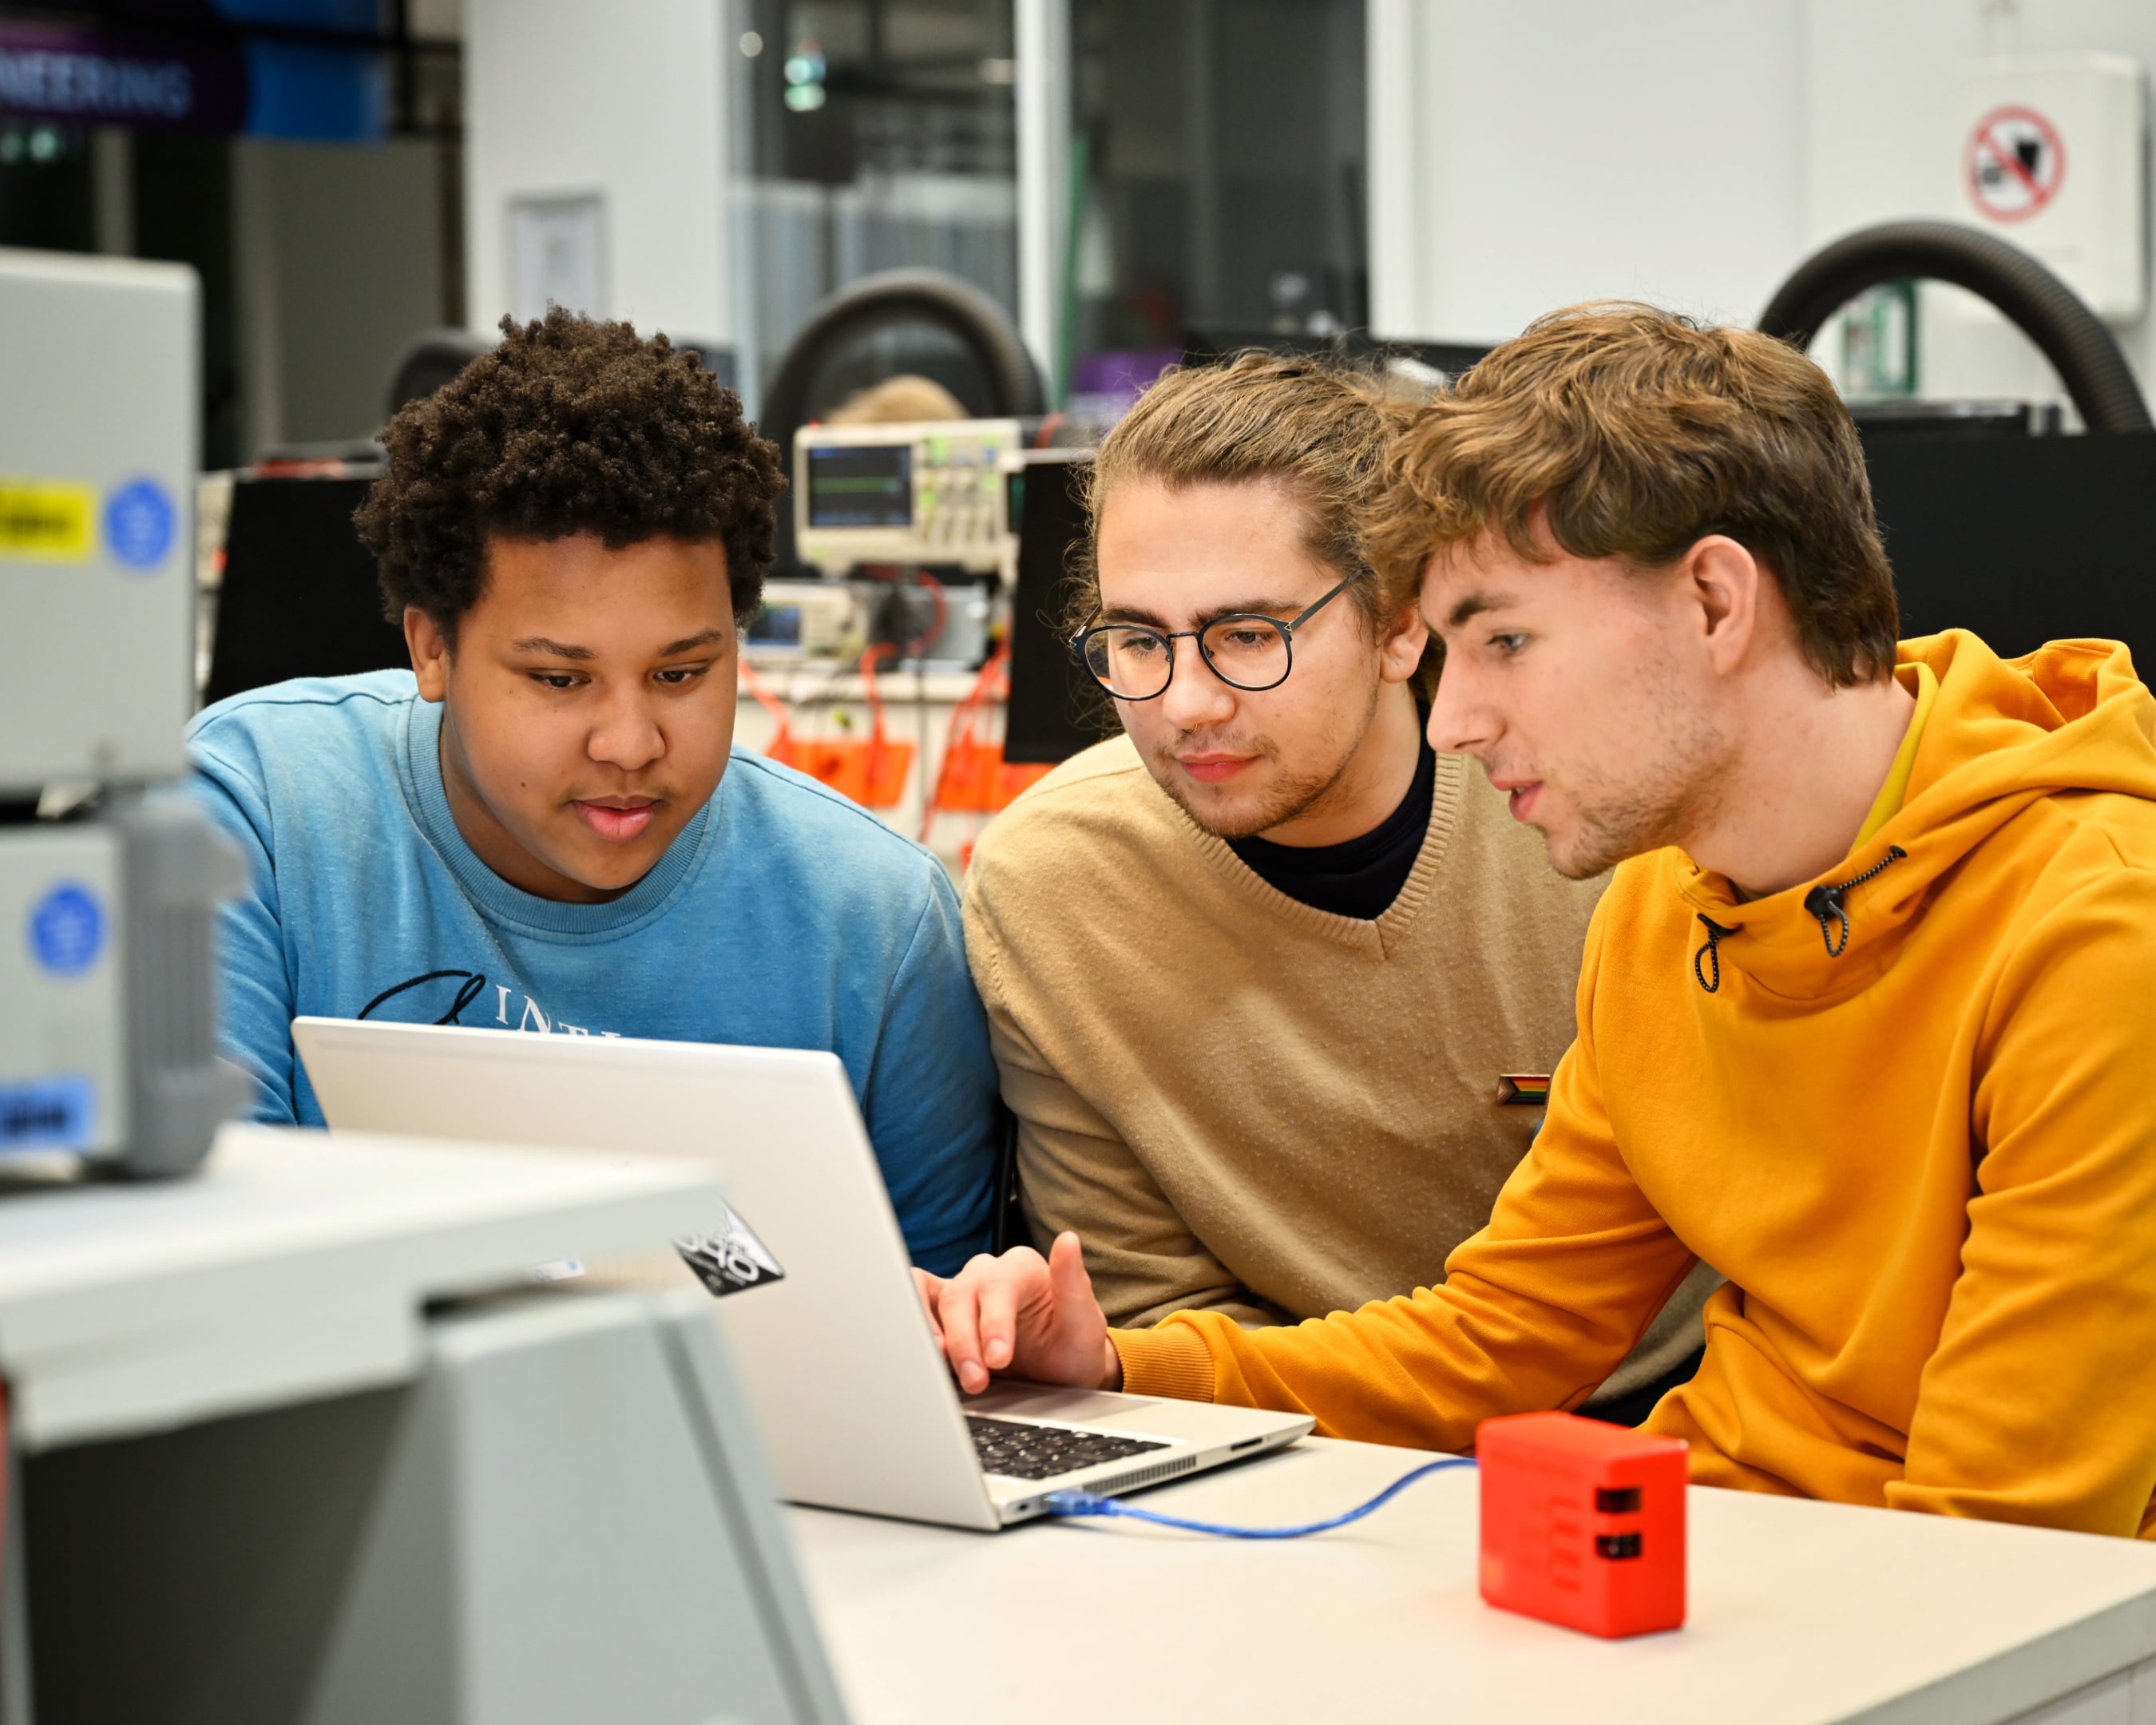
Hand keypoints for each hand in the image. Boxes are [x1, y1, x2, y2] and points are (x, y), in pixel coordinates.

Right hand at [911, 1232, 1120, 1394]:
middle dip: (964, 1342)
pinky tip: (926, 1357)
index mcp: (1022, 1267)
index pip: (998, 1285)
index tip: (997, 1359)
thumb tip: (1068, 1241)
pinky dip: (915, 1327)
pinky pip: (915, 1305)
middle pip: (960, 1295)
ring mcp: (963, 1292)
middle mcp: (988, 1273)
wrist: (1059, 1375)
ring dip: (932, 1334)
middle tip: (976, 1380)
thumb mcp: (1085, 1323)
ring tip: (944, 1368)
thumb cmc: (1072, 1346)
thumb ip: (1074, 1284)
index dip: (993, 1322)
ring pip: (930, 1297)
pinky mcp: (943, 1314)